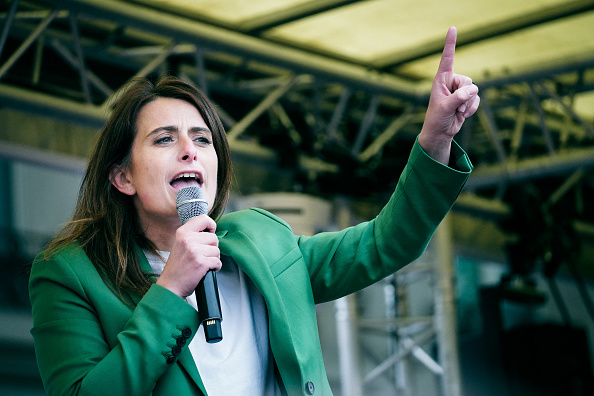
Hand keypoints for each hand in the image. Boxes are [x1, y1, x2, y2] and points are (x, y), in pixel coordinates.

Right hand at [156, 215, 220, 297]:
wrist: (170, 285)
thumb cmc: (177, 266)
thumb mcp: (180, 244)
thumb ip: (193, 235)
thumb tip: (210, 230)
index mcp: (182, 232)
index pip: (204, 218)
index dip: (211, 226)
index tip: (210, 233)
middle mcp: (188, 239)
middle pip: (214, 237)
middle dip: (212, 247)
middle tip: (202, 255)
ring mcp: (194, 251)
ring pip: (217, 250)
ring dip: (213, 258)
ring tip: (202, 263)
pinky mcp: (201, 262)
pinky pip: (218, 262)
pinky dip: (215, 267)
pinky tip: (205, 270)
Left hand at [418, 26, 479, 164]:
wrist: (440, 132)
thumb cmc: (437, 118)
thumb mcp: (445, 108)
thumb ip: (458, 98)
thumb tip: (473, 90)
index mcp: (441, 80)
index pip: (447, 58)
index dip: (450, 43)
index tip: (452, 28)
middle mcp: (451, 82)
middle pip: (468, 80)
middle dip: (464, 96)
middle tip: (455, 107)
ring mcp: (459, 91)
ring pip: (474, 91)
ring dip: (467, 104)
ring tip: (457, 111)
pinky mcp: (466, 99)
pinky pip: (476, 99)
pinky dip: (471, 108)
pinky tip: (462, 115)